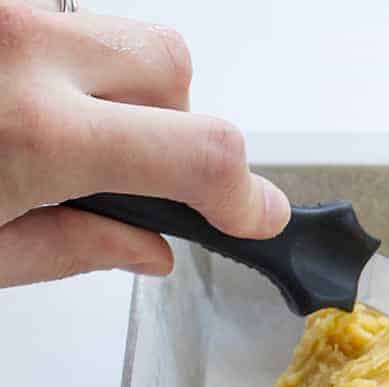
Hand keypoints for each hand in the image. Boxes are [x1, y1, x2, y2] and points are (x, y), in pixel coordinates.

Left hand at [0, 0, 289, 286]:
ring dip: (116, 86)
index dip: (245, 194)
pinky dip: (61, 66)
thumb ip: (67, 250)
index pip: (201, 152)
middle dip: (174, 122)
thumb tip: (143, 247)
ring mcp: (4, 12)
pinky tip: (18, 103)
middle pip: (172, 66)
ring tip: (62, 132)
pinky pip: (60, 23)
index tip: (253, 215)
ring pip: (117, 33)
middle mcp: (25, 50)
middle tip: (125, 170)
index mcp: (34, 134)